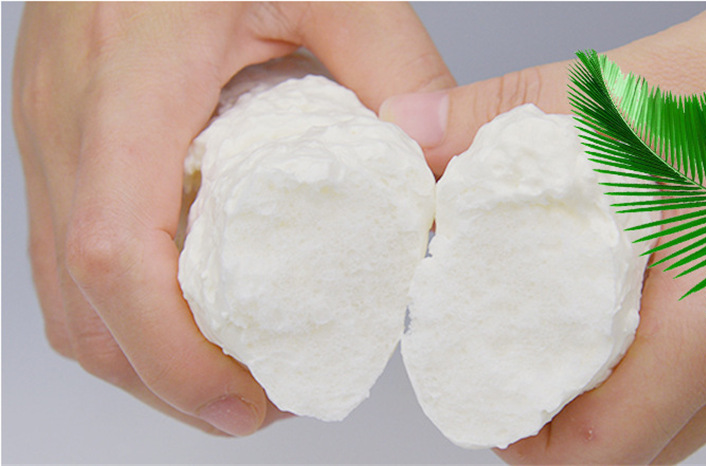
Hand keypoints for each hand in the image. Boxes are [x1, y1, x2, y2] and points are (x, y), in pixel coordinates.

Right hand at [12, 2, 453, 436]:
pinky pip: (65, 247)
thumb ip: (393, 68)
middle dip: (157, 379)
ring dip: (135, 352)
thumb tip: (433, 161)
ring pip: (60, 288)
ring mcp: (49, 128)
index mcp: (131, 81)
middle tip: (246, 404)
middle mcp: (68, 117)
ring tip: (218, 372)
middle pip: (78, 301)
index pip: (115, 255)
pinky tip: (182, 307)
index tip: (241, 401)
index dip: (169, 353)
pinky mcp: (58, 132)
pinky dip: (119, 305)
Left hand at [380, 2, 705, 462]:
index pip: (606, 446)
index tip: (486, 397)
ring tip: (559, 323)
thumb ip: (506, 113)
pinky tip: (632, 294)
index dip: (530, 440)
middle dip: (564, 415)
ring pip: (683, 408)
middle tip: (511, 357)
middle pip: (642, 440)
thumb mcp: (634, 92)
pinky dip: (662, 351)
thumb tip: (416, 129)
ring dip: (616, 384)